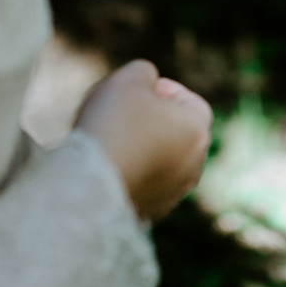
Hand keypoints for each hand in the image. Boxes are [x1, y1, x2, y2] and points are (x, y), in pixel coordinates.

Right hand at [72, 60, 212, 221]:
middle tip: (120, 112)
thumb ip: (144, 73)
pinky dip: (129, 172)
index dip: (167, 90)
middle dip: (152, 120)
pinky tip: (104, 164)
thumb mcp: (129, 78)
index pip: (192, 104)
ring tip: (108, 138)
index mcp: (197, 133)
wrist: (88, 184)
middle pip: (176, 133)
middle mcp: (193, 167)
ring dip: (140, 147)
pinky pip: (142, 184)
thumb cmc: (112, 124)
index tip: (139, 90)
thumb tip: (147, 83)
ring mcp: (172, 194)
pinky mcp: (149, 213)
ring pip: (160, 161)